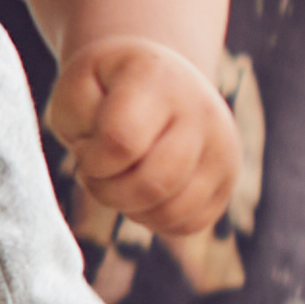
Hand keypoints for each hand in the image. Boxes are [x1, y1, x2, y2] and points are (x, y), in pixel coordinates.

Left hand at [47, 38, 243, 245]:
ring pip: (170, 213)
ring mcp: (222, 149)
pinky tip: (143, 191)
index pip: (121, 142)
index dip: (91, 160)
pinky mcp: (227, 181)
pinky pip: (186, 225)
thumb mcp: (77, 82)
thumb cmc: (109, 88)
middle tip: (97, 173)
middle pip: (151, 185)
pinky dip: (155, 219)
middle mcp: (202, 111)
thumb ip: (77, 113)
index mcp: (158, 78)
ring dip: (131, 209)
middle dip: (108, 192)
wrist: (160, 81)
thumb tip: (106, 155)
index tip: (85, 148)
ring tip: (120, 180)